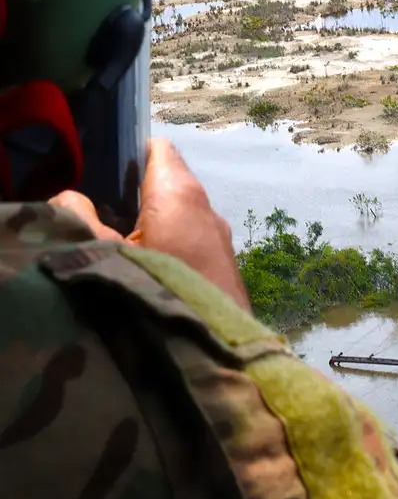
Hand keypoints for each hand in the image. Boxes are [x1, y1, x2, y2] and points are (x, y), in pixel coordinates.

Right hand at [49, 138, 250, 312]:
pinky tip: (150, 271)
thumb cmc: (156, 291)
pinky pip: (193, 243)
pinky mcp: (226, 267)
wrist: (214, 349)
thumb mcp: (101, 253)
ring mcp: (221, 239)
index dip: (128, 154)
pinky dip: (171, 247)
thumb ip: (77, 217)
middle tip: (102, 214)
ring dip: (153, 225)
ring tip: (122, 246)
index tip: (102, 172)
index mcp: (179, 193)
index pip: (157, 149)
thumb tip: (72, 198)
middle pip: (168, 184)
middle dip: (135, 194)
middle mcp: (208, 209)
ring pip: (181, 217)